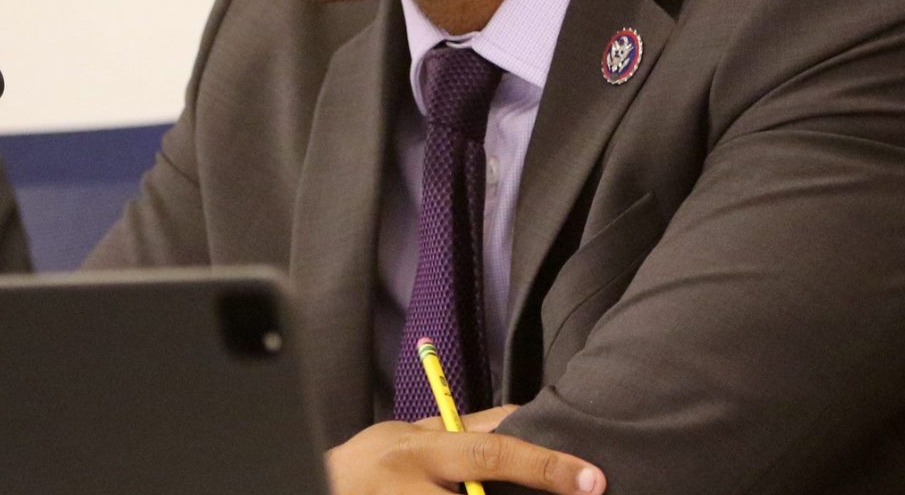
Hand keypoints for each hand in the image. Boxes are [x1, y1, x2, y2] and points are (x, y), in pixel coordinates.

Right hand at [326, 406, 605, 494]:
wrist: (314, 487)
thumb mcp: (414, 436)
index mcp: (424, 448)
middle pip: (478, 491)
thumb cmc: (371, 463)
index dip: (544, 464)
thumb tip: (523, 416)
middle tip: (581, 492)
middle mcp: (411, 481)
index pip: (493, 451)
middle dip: (533, 480)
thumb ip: (464, 429)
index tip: (590, 480)